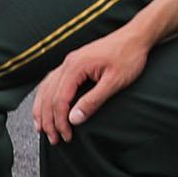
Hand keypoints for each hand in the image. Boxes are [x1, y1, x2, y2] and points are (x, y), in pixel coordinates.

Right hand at [31, 29, 149, 140]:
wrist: (136, 36)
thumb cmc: (129, 57)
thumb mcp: (114, 82)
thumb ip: (93, 101)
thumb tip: (74, 119)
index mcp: (75, 67)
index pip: (59, 100)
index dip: (60, 122)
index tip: (66, 137)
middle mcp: (67, 63)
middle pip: (49, 96)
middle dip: (49, 120)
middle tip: (55, 139)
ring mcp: (69, 61)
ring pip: (46, 88)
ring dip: (42, 110)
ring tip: (41, 128)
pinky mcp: (74, 62)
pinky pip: (51, 81)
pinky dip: (45, 96)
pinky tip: (45, 105)